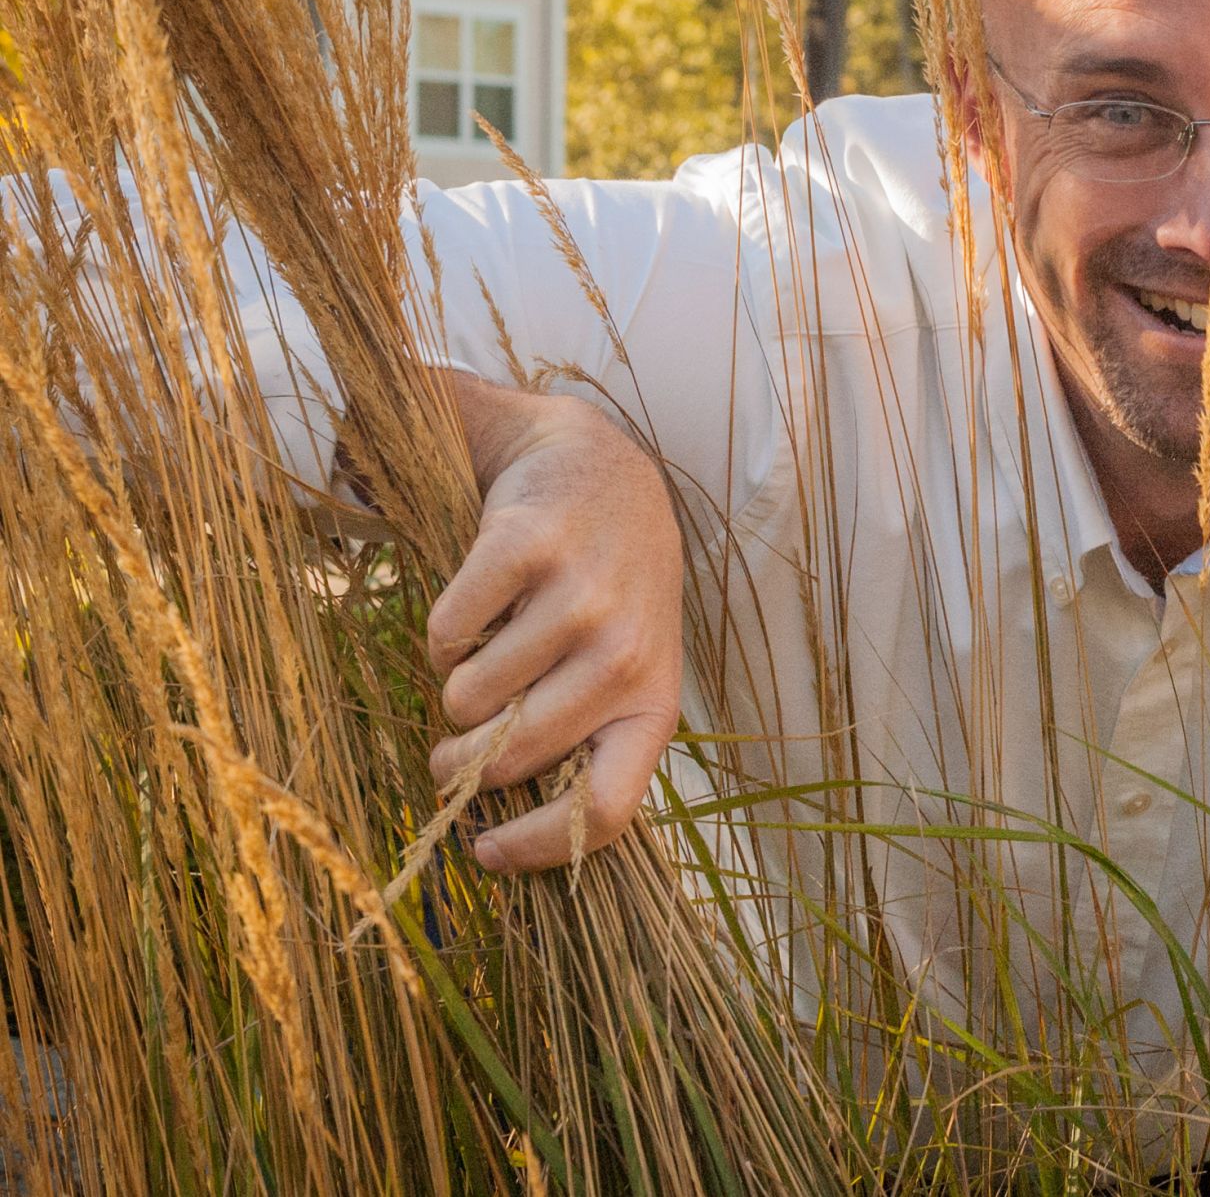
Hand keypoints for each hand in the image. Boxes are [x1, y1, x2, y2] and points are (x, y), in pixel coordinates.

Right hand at [423, 374, 683, 872]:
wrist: (600, 469)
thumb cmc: (610, 590)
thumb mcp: (628, 670)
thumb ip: (589, 739)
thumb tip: (509, 839)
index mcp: (655, 702)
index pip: (604, 809)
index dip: (536, 846)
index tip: (483, 851)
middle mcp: (627, 655)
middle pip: (513, 759)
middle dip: (462, 766)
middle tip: (448, 754)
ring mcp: (581, 599)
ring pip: (469, 697)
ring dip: (457, 686)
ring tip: (484, 654)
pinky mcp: (529, 548)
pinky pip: (446, 633)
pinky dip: (443, 632)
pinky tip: (474, 608)